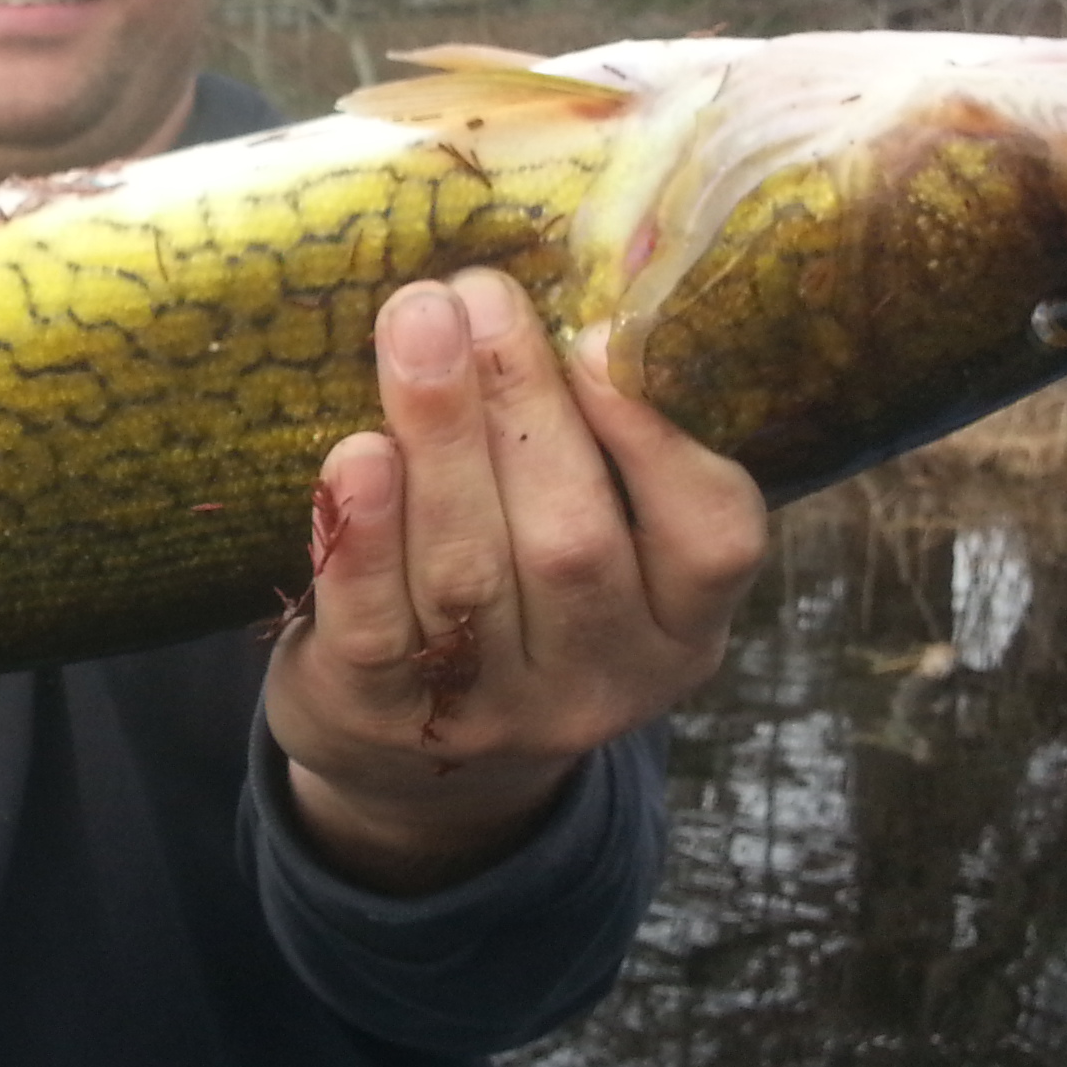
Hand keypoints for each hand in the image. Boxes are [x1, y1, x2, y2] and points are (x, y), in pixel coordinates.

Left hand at [264, 270, 767, 894]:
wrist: (410, 772)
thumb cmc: (513, 606)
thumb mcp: (594, 550)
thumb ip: (594, 451)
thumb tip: (564, 302)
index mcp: (680, 628)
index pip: (713, 538)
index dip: (658, 438)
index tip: (597, 336)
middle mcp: (600, 680)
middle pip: (571, 541)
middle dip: (522, 404)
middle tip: (477, 294)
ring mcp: (490, 712)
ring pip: (469, 572)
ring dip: (442, 438)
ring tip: (415, 328)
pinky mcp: (384, 719)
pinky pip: (375, 624)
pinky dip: (365, 536)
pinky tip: (353, 455)